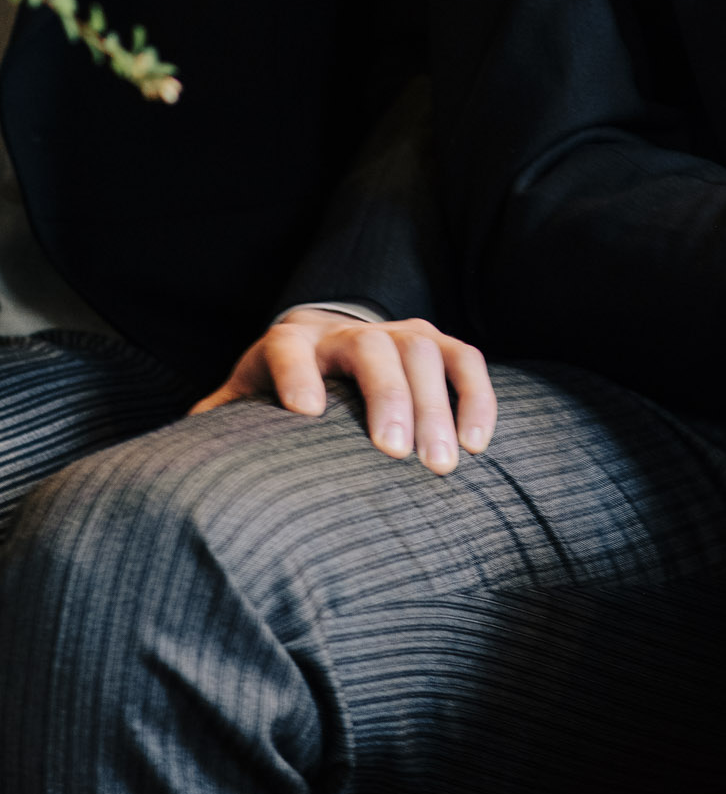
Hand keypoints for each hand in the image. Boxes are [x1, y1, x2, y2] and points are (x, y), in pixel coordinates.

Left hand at [191, 308, 495, 474]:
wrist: (323, 346)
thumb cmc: (277, 392)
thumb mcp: (242, 401)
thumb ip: (217, 425)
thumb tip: (178, 462)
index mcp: (288, 342)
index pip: (288, 348)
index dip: (295, 373)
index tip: (306, 412)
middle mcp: (345, 330)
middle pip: (371, 347)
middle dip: (387, 396)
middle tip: (397, 455)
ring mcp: (397, 332)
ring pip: (424, 350)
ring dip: (437, 405)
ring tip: (442, 463)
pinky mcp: (435, 344)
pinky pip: (465, 360)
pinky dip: (476, 397)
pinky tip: (478, 443)